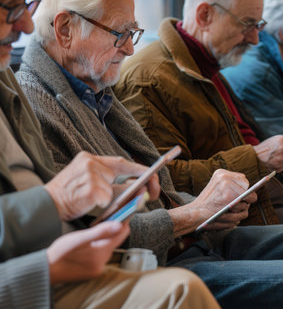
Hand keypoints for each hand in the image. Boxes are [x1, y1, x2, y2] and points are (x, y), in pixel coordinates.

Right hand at [44, 151, 159, 220]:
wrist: (44, 205)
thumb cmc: (67, 195)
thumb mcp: (85, 180)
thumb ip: (107, 180)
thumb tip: (137, 186)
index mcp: (89, 159)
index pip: (120, 161)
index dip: (138, 168)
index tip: (154, 173)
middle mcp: (90, 163)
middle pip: (122, 173)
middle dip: (141, 183)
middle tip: (153, 193)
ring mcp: (90, 175)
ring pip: (113, 191)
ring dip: (108, 200)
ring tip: (91, 200)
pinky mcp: (91, 190)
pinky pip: (106, 201)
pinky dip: (101, 207)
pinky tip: (86, 205)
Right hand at [47, 221, 129, 283]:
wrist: (46, 269)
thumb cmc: (61, 252)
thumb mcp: (81, 237)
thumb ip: (101, 231)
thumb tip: (120, 224)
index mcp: (101, 253)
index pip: (122, 234)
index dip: (123, 221)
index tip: (123, 211)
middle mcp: (102, 263)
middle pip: (115, 241)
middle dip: (112, 230)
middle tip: (107, 218)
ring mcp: (96, 268)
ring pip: (107, 248)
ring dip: (104, 238)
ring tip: (95, 230)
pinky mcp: (91, 271)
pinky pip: (100, 255)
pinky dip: (98, 247)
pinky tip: (89, 242)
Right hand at [169, 169, 255, 235]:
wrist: (195, 214)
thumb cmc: (207, 205)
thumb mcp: (216, 189)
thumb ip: (230, 187)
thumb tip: (251, 194)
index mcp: (220, 173)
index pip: (242, 179)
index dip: (242, 190)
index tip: (238, 197)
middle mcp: (225, 176)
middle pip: (247, 187)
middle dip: (245, 198)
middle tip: (234, 205)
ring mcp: (227, 185)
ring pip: (248, 199)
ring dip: (242, 208)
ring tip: (231, 212)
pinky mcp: (229, 197)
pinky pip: (245, 208)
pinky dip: (240, 215)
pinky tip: (231, 216)